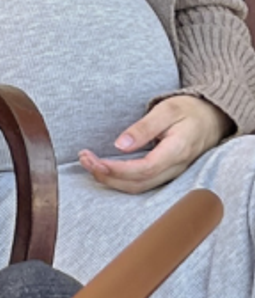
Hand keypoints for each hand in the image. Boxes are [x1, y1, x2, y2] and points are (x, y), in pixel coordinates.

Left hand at [78, 95, 231, 193]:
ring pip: (138, 187)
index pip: (144, 169)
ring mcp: (171, 173)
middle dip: (107, 176)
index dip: (117, 170)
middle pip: (137, 183)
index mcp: (178, 150)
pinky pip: (141, 183)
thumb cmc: (190, 110)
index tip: (94, 161)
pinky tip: (104, 168)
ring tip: (89, 162)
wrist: (213, 116)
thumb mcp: (167, 110)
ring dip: (110, 179)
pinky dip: (119, 179)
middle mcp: (175, 167)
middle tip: (84, 159)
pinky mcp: (165, 173)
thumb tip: (120, 145)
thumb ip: (144, 128)